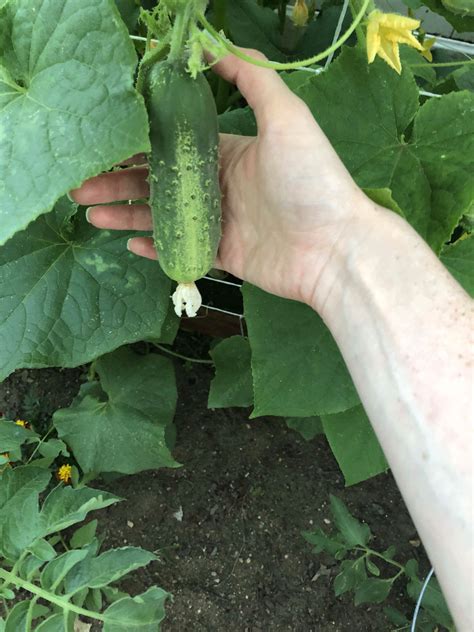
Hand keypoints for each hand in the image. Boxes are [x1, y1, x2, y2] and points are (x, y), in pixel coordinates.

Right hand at [70, 49, 370, 307]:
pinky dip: (155, 246)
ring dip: (125, 213)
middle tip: (80, 183)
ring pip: (162, 216)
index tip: (104, 141)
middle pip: (159, 180)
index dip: (137, 142)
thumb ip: (252, 78)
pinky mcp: (223, 255)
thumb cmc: (312, 179)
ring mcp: (219, 222)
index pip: (172, 143)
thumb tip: (212, 43)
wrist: (335, 248)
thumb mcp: (286, 117)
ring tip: (89, 210)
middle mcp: (220, 185)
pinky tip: (127, 242)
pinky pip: (181, 249)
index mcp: (229, 151)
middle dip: (118, 180)